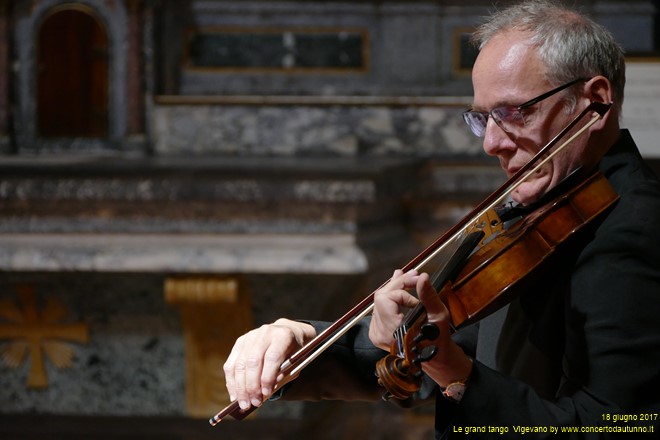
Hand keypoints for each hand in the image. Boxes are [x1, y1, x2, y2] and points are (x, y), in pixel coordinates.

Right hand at [223, 318, 315, 410]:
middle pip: (252, 361)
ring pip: (239, 364)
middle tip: (253, 403)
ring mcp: (250, 336)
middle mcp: (264, 333)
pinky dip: (232, 382)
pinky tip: (235, 395)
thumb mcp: (296, 362)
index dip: (267, 377)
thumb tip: (264, 392)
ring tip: (243, 403)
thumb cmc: (294, 351)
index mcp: (282, 335)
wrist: (288, 332)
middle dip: (252, 386)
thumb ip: (282, 376)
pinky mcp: (240, 342)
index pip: (272, 357)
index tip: (266, 394)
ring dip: (240, 387)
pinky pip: (231, 364)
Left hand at [370, 270, 472, 387]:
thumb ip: (428, 296)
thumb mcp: (438, 317)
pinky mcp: (376, 332)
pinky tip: (400, 290)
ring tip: (407, 278)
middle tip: (414, 275)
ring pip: (379, 301)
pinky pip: (379, 308)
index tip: (417, 292)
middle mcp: (381, 334)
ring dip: (394, 288)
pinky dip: (390, 298)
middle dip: (398, 283)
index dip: (402, 291)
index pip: (385, 299)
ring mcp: (376, 334)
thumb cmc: (437, 340)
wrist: (433, 358)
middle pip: (381, 297)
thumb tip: (423, 277)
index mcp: (393, 331)